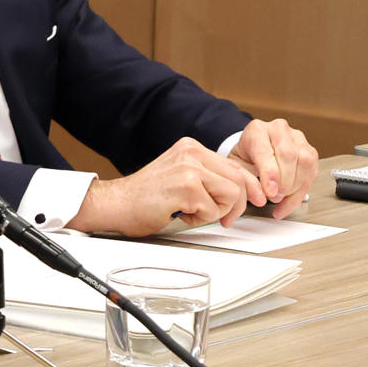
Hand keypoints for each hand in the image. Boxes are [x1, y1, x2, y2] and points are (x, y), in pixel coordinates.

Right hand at [72, 137, 256, 234]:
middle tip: (224, 219)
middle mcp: (191, 152)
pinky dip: (200, 219)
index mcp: (190, 147)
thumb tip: (242, 190)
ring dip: (216, 212)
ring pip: (231, 194)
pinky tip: (179, 213)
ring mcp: (189, 168)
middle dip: (236, 205)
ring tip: (191, 211)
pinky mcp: (186, 187)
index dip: (248, 187)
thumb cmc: (143, 197)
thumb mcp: (181, 177)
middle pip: (239, 178)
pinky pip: (213, 210)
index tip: (252, 200)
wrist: (114, 204)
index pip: (235, 165)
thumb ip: (208, 177)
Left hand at [226, 118, 318, 219]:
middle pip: (289, 155)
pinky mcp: (310, 150)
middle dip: (284, 182)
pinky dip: (301, 191)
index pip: (266, 151)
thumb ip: (246, 180)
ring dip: (295, 187)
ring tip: (281, 198)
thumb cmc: (244, 156)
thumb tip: (260, 199)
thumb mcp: (236, 166)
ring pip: (305, 162)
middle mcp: (279, 130)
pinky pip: (312, 171)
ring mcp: (297, 138)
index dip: (270, 174)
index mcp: (257, 130)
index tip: (270, 192)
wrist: (252, 149)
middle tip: (274, 197)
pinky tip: (290, 200)